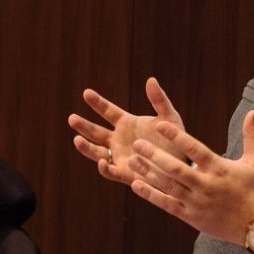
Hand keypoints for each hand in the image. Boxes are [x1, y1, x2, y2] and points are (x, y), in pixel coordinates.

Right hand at [67, 77, 186, 185]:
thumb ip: (159, 100)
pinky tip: (102, 162)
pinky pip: (110, 171)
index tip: (86, 93)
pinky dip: (103, 167)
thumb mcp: (170, 118)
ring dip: (86, 147)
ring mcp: (119, 156)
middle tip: (72, 118)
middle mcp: (119, 139)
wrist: (182, 165)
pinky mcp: (125, 173)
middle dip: (83, 125)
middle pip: (95, 132)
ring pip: (96, 152)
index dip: (97, 102)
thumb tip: (151, 80)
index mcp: (127, 123)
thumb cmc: (176, 140)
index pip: (107, 111)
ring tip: (77, 140)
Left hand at [125, 108, 253, 244]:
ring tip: (131, 160)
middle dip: (154, 155)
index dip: (177, 137)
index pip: (195, 149)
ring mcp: (197, 202)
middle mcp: (206, 185)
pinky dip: (151, 195)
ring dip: (148, 173)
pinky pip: (167, 204)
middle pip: (176, 168)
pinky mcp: (191, 216)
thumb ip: (251, 136)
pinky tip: (136, 184)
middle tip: (137, 143)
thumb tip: (252, 111)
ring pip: (168, 186)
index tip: (160, 125)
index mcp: (219, 169)